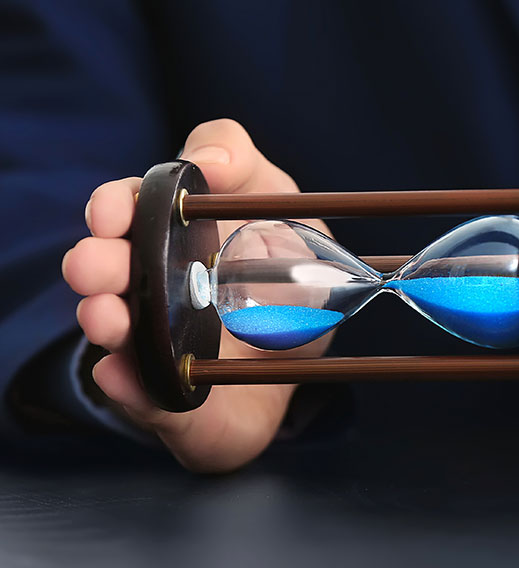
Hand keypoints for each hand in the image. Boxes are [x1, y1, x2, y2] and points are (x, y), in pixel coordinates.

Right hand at [62, 119, 328, 472]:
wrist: (303, 353)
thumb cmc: (285, 264)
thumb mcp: (279, 202)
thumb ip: (242, 165)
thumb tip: (208, 161)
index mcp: (165, 230)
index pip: (124, 207)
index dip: (115, 205)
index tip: (114, 211)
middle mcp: (145, 281)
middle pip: (104, 265)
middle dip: (95, 264)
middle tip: (97, 268)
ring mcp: (150, 337)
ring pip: (111, 327)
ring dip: (102, 319)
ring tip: (107, 318)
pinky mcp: (165, 391)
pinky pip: (140, 392)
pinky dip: (126, 383)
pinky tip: (120, 375)